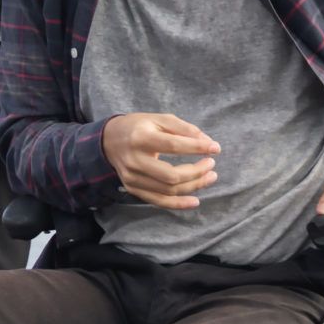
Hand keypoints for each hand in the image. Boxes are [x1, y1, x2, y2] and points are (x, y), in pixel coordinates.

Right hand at [102, 112, 219, 210]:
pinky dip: (178, 204)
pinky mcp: (133, 189)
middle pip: (171, 175)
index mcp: (141, 138)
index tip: (215, 148)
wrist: (108, 141)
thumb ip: (184, 128)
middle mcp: (135, 160)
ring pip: (168, 190)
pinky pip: (158, 201)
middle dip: (197, 172)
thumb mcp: (159, 119)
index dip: (197, 148)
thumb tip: (208, 142)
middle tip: (211, 164)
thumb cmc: (138, 127)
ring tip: (210, 177)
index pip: (174, 146)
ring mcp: (132, 178)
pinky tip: (195, 201)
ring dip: (193, 186)